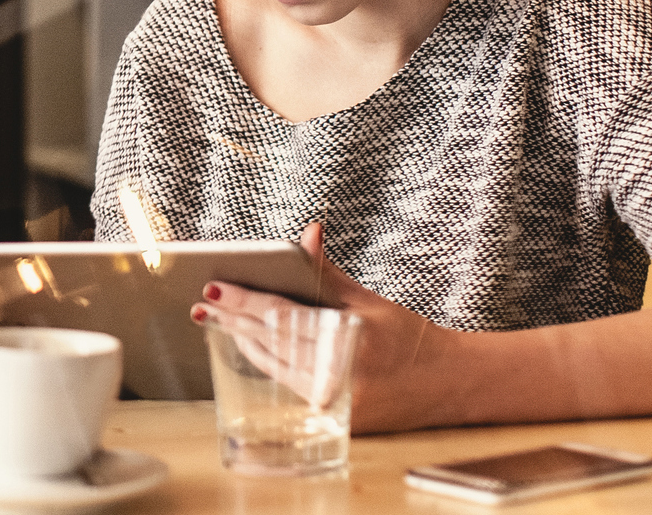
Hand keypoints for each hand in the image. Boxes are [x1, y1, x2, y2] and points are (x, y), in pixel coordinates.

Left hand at [190, 221, 467, 433]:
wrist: (449, 385)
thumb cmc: (410, 338)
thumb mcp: (371, 301)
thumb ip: (328, 274)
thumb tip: (305, 234)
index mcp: (352, 337)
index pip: (284, 315)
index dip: (245, 301)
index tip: (214, 288)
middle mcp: (341, 373)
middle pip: (271, 342)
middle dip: (232, 321)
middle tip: (202, 305)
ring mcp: (336, 401)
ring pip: (273, 367)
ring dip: (241, 342)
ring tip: (214, 320)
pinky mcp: (332, 418)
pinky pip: (286, 385)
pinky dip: (265, 362)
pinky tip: (245, 345)